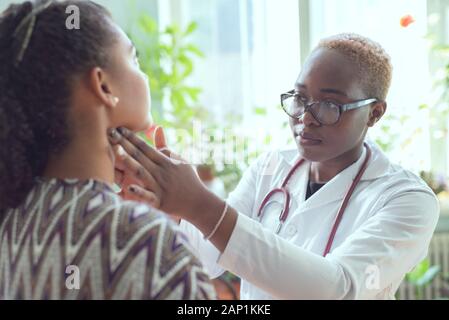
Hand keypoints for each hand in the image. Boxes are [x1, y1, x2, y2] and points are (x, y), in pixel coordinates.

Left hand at [109, 126, 238, 251]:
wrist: (199, 202)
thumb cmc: (187, 180)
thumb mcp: (179, 160)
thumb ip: (165, 145)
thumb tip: (158, 127)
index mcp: (165, 161)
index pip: (146, 147)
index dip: (132, 137)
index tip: (119, 128)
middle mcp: (161, 172)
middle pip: (140, 156)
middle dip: (125, 144)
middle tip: (110, 133)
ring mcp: (160, 187)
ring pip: (141, 172)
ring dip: (129, 161)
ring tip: (116, 151)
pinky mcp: (160, 202)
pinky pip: (148, 197)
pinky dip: (139, 192)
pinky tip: (128, 188)